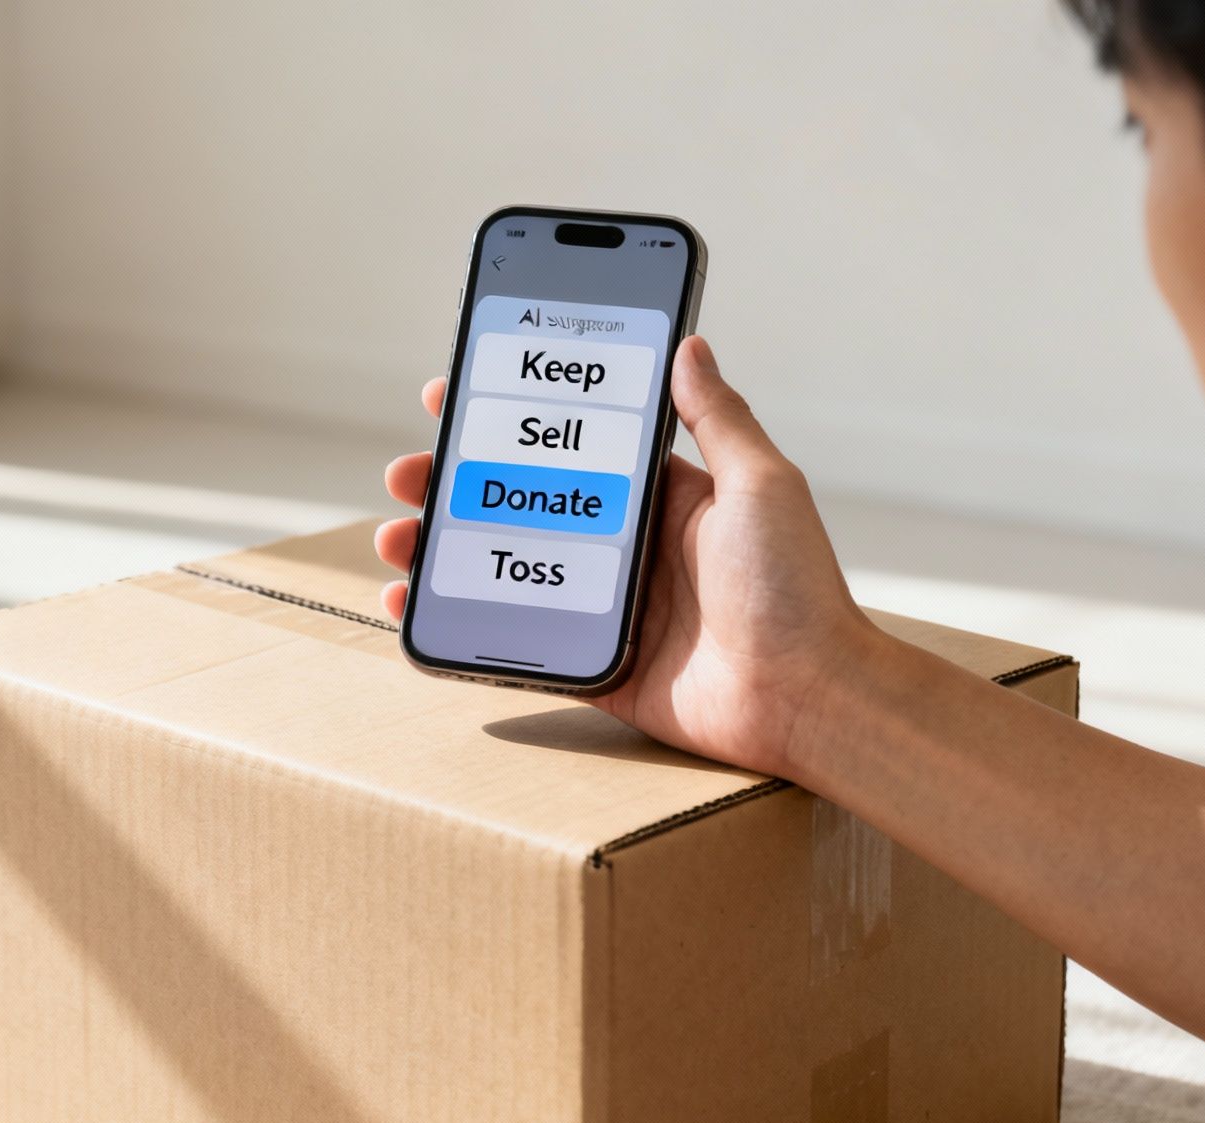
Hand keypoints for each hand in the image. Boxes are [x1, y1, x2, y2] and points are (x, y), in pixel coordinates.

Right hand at [374, 336, 875, 779]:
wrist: (807, 697)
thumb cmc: (797, 589)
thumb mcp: (761, 484)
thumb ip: (718, 417)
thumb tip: (688, 343)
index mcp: (665, 498)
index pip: (571, 448)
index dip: (510, 422)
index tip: (452, 393)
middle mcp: (631, 550)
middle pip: (521, 508)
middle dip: (454, 487)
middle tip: (405, 474)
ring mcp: (610, 612)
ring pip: (507, 572)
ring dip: (444, 553)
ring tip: (396, 540)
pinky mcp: (599, 668)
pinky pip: (518, 644)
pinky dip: (463, 629)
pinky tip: (417, 611)